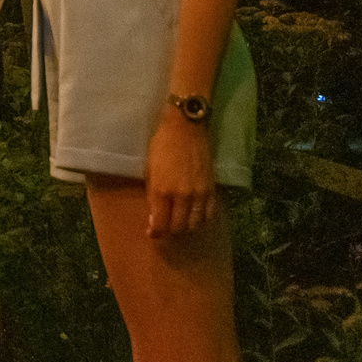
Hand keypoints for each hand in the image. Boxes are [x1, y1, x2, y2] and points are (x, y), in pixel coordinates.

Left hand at [146, 108, 217, 238]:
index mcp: (162, 191)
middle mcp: (182, 196)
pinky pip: (209, 214)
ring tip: (180, 224)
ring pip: (195, 224)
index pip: (160, 224)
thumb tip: (155, 218)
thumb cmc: (162, 145)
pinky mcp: (211, 188)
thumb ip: (153, 195)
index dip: (156, 233)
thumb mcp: (150, 170)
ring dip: (186, 228)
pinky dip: (202, 220)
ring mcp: (199, 193)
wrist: (186, 128)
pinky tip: (195, 216)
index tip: (152, 233)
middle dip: (170, 232)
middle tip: (165, 229)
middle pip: (178, 228)